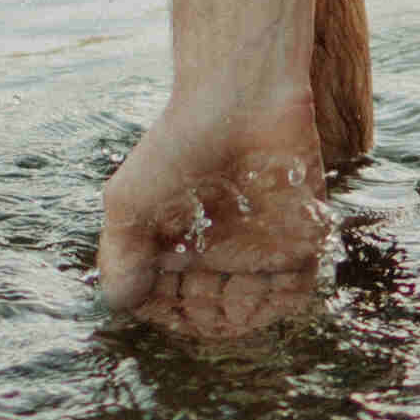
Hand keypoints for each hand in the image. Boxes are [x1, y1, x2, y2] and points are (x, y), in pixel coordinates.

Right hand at [94, 89, 329, 338]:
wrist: (239, 99)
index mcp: (177, 248)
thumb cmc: (177, 145)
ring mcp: (260, 248)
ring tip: (236, 288)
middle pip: (214, 315)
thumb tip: (121, 303)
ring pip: (255, 310)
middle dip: (208, 319)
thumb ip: (120, 256)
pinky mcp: (300, 237)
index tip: (167, 298)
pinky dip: (283, 300)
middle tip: (205, 296)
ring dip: (245, 315)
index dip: (169, 315)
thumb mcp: (129, 200)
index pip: (172, 306)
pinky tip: (267, 281)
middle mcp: (218, 254)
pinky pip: (298, 289)